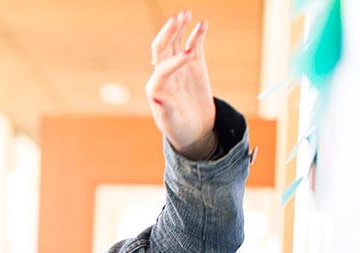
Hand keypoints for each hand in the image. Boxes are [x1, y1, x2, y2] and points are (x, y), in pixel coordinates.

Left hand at [145, 11, 216, 158]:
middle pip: (162, 48)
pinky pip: (194, 46)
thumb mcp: (172, 126)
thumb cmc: (180, 131)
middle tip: (177, 18)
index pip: (162, 69)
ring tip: (185, 13)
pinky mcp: (193, 65)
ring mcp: (179, 68)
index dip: (174, 61)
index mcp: (157, 88)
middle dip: (168, 33)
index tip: (189, 56)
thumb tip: (157, 97)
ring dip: (179, 28)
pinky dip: (197, 35)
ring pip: (175, 43)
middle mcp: (165, 74)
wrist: (194, 132)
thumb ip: (165, 112)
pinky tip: (203, 24)